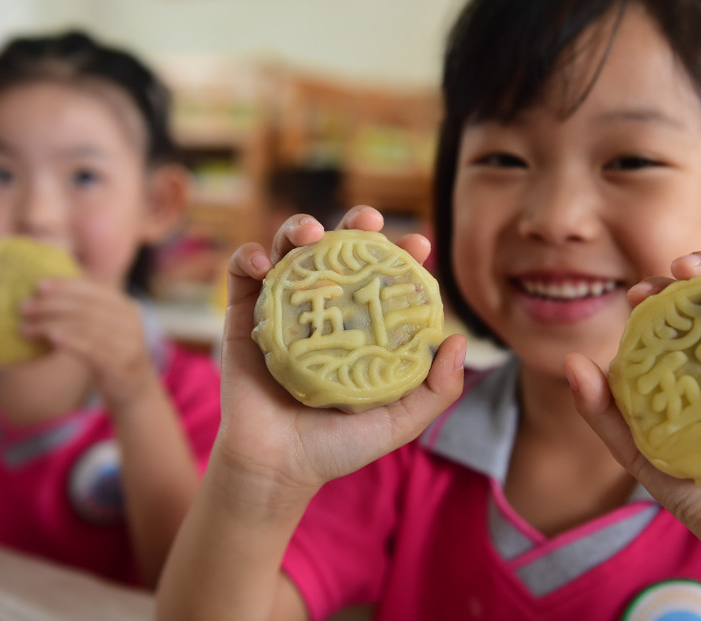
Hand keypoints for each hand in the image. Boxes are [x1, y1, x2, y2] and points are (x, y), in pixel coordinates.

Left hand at [19, 277, 157, 412]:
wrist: (136, 392)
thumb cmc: (112, 358)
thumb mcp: (107, 330)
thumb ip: (89, 313)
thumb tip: (49, 295)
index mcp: (126, 308)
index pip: (94, 290)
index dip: (66, 285)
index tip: (38, 285)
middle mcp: (130, 322)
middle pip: (86, 306)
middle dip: (52, 304)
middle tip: (24, 307)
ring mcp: (127, 343)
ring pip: (85, 325)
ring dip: (50, 323)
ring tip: (25, 328)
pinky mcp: (120, 364)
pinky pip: (91, 347)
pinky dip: (68, 339)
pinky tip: (50, 338)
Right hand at [217, 206, 466, 496]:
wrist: (276, 468)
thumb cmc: (339, 446)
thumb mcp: (400, 421)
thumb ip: (436, 389)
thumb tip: (458, 339)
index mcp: (360, 326)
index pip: (383, 277)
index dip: (402, 253)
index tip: (420, 244)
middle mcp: (324, 310)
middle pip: (339, 251)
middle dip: (355, 224)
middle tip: (368, 219)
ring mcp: (283, 309)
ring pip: (291, 251)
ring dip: (299, 228)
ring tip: (311, 233)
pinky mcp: (244, 317)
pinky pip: (242, 275)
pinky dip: (248, 257)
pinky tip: (262, 263)